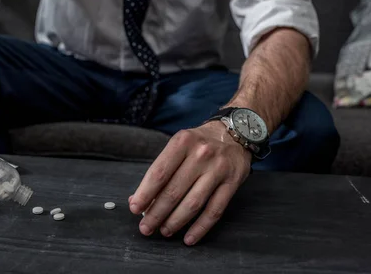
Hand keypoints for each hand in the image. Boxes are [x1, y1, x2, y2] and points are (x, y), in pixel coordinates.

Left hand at [129, 121, 250, 244]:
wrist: (235, 133)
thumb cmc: (199, 143)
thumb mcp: (178, 146)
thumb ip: (160, 170)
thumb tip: (137, 198)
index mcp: (182, 142)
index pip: (159, 173)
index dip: (145, 193)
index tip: (135, 208)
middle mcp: (201, 154)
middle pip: (174, 191)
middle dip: (156, 213)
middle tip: (145, 227)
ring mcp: (218, 169)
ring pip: (193, 203)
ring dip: (176, 222)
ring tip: (164, 231)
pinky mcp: (233, 183)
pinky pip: (215, 211)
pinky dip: (200, 227)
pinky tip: (189, 238)